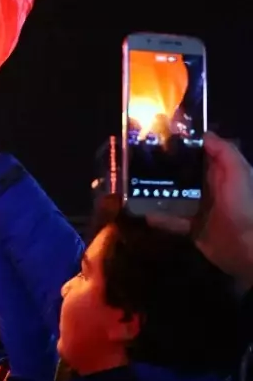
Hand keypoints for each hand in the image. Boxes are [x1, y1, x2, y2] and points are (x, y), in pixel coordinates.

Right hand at [148, 132, 252, 287]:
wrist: (245, 247)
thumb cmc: (242, 205)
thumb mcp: (238, 172)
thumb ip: (224, 152)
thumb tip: (204, 134)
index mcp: (222, 172)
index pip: (201, 153)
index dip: (184, 145)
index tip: (161, 137)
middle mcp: (210, 188)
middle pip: (185, 173)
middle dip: (166, 167)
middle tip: (141, 160)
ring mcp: (200, 208)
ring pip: (176, 197)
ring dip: (160, 193)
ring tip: (138, 186)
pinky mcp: (193, 228)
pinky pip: (174, 221)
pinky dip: (161, 219)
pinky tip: (145, 214)